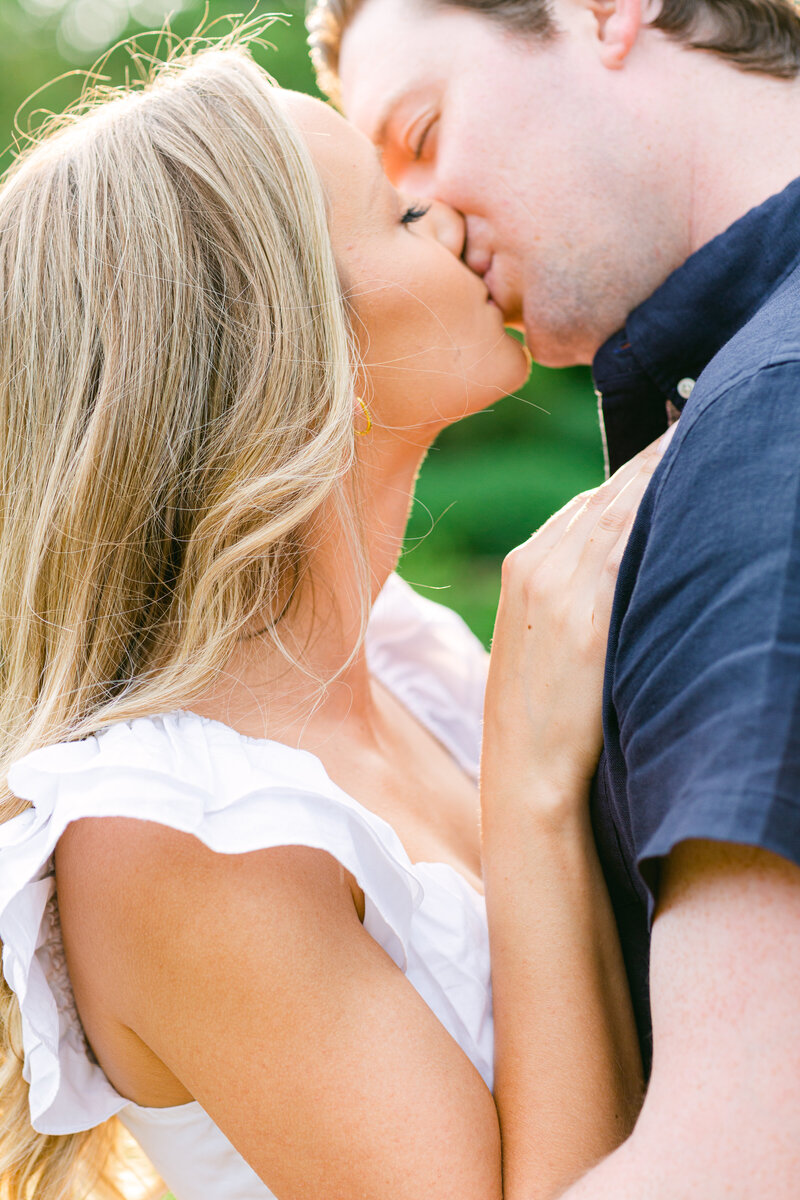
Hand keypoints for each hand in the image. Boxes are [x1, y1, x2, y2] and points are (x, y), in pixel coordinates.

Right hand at [483, 430, 674, 815]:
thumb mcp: (543, 639)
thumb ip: (574, 588)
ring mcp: (554, 584)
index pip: (589, 499)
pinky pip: (624, 540)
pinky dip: (655, 503)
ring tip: (708, 430)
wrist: (524, 771)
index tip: (678, 437)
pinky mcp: (579, 613)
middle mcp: (536, 562)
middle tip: (705, 413)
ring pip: (619, 505)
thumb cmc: (543, 715)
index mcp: (525, 565)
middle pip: (607, 491)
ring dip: (664, 466)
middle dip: (657, 454)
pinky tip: (690, 479)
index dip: (637, 467)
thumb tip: (628, 557)